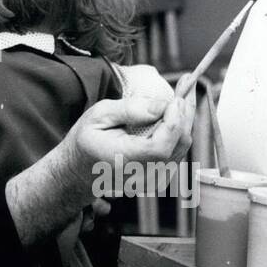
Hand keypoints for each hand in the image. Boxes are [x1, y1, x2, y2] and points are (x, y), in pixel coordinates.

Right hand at [73, 93, 193, 169]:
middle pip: (177, 144)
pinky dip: (178, 131)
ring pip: (181, 147)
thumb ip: (130, 110)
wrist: (80, 169)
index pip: (160, 146)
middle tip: (185, 85)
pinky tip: (173, 115)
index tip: (176, 98)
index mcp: (123, 160)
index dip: (173, 121)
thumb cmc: (87, 141)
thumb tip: (161, 106)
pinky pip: (177, 152)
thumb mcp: (99, 115)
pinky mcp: (158, 178)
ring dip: (183, 120)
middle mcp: (140, 175)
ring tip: (180, 96)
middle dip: (184, 112)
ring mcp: (152, 180)